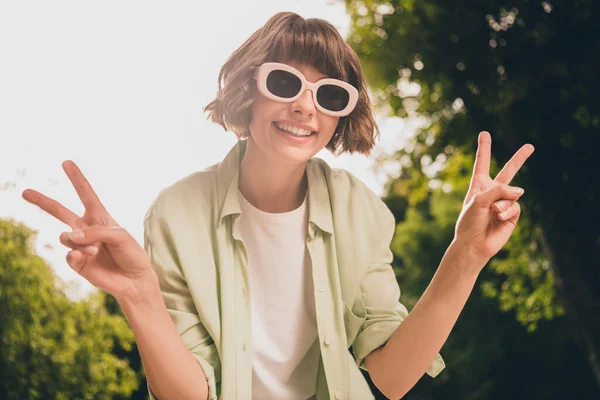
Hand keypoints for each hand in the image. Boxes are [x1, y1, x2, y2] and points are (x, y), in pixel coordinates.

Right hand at [22, 160, 154, 300]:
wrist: (134, 279)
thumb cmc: (131, 254)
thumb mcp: (120, 235)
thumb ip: (95, 231)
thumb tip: (69, 236)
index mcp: (100, 217)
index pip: (86, 194)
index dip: (77, 178)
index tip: (67, 162)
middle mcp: (87, 229)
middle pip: (60, 211)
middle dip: (43, 201)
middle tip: (25, 191)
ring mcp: (80, 246)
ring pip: (65, 237)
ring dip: (77, 241)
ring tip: (94, 250)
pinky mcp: (77, 263)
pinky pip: (69, 255)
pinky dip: (77, 254)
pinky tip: (88, 256)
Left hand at [452, 131, 534, 269]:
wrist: (474, 244)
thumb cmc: (469, 222)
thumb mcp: (478, 201)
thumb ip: (498, 191)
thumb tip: (521, 191)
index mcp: (478, 186)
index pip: (482, 163)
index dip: (484, 148)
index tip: (485, 133)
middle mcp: (492, 192)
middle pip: (508, 171)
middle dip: (519, 159)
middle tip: (530, 146)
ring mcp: (504, 202)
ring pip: (512, 193)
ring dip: (502, 202)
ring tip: (493, 212)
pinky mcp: (512, 214)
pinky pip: (515, 205)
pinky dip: (507, 210)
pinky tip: (499, 218)